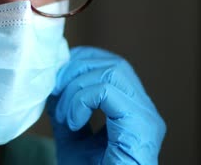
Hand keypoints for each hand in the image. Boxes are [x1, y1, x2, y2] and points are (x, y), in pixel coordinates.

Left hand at [47, 46, 165, 164]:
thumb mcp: (72, 136)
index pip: (112, 66)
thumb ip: (67, 109)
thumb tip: (54, 80)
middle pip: (114, 65)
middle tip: (54, 92)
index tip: (55, 79)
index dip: (82, 63)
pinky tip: (72, 122)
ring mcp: (146, 120)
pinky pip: (108, 93)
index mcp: (132, 112)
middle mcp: (145, 113)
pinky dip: (82, 101)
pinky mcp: (141, 130)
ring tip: (63, 115)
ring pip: (113, 72)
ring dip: (76, 89)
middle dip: (77, 72)